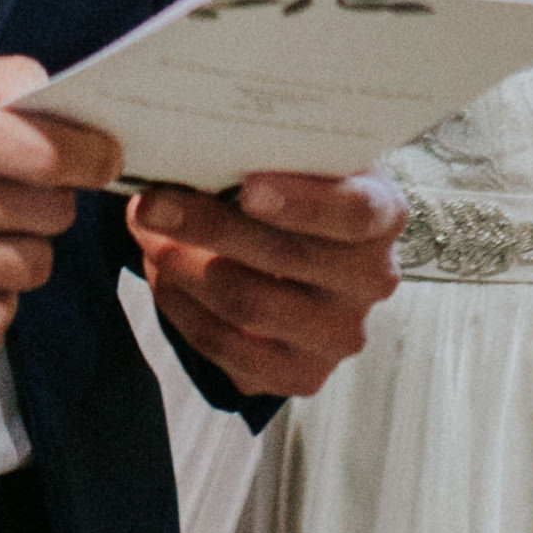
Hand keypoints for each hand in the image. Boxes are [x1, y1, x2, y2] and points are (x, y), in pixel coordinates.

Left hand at [135, 172, 402, 397]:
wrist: (311, 250)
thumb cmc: (297, 192)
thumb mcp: (300, 163)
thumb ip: (262, 156)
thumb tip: (182, 157)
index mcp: (383, 215)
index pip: (354, 213)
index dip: (302, 203)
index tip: (246, 188)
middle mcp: (372, 279)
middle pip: (285, 258)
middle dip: (207, 227)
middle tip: (152, 203)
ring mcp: (340, 334)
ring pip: (249, 304)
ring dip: (184, 268)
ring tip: (149, 236)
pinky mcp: (303, 375)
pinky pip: (229, 349)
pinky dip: (183, 309)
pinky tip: (162, 277)